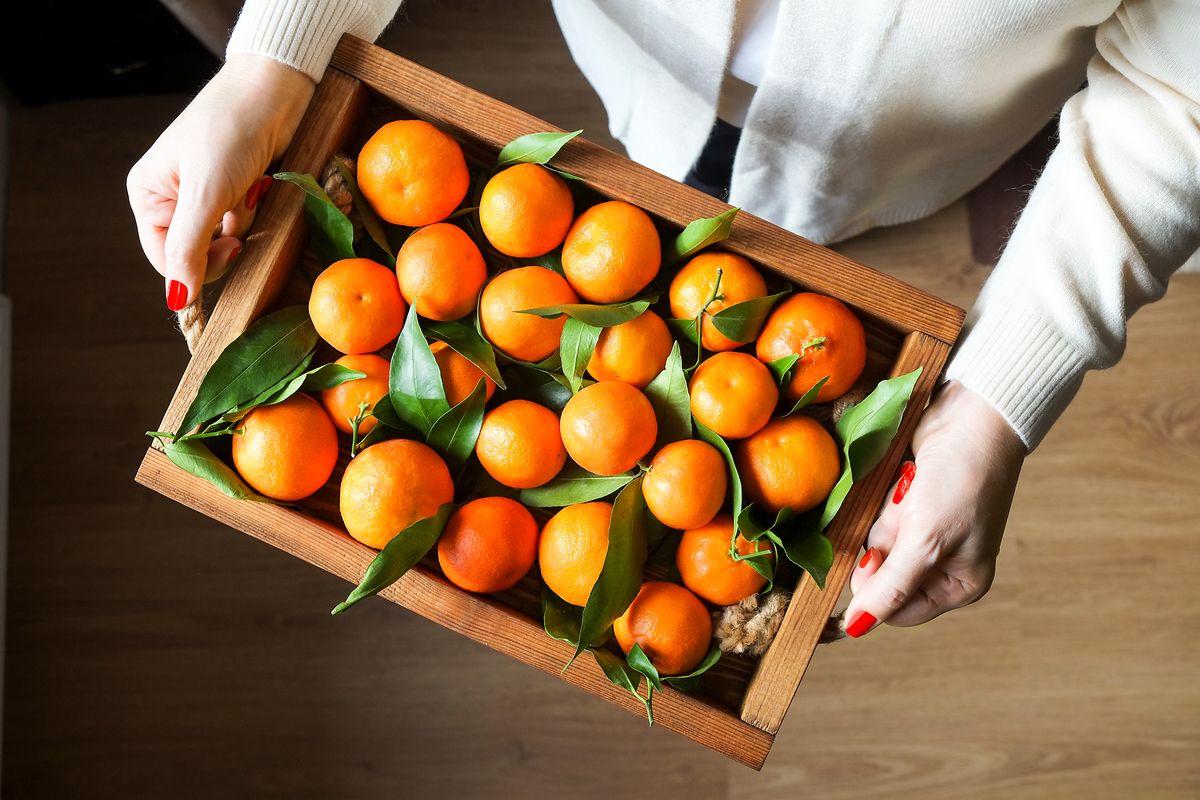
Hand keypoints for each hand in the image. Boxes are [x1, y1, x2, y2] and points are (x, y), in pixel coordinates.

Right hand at [127, 54, 314, 309]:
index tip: (230, 251)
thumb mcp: (206, 195)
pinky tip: (260, 185)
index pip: (164, 258)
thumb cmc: (230, 134)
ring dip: (243, 222)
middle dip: (223, 241)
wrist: (272, 91)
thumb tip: (177, 301)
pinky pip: (243, 219)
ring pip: (223, 237)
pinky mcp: (233, 188)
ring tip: (250, 190)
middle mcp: (170, 196)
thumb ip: (188, 249)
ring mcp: (203, 193)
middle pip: (196, 252)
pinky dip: (255, 210)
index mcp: (148, 195)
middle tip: (241, 225)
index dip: (196, 267)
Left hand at [844, 380, 1025, 635]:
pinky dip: (883, 497)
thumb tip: (855, 627)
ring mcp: (920, 532)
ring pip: (874, 542)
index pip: (897, 611)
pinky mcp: (904, 503)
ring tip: (912, 491)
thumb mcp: (927, 541)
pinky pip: (874, 513)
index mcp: (958, 585)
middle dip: (885, 543)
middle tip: (908, 514)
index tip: (871, 558)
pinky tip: (905, 478)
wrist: (972, 416)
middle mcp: (940, 564)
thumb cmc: (962, 482)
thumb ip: (890, 586)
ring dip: (885, 516)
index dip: (876, 592)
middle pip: (881, 575)